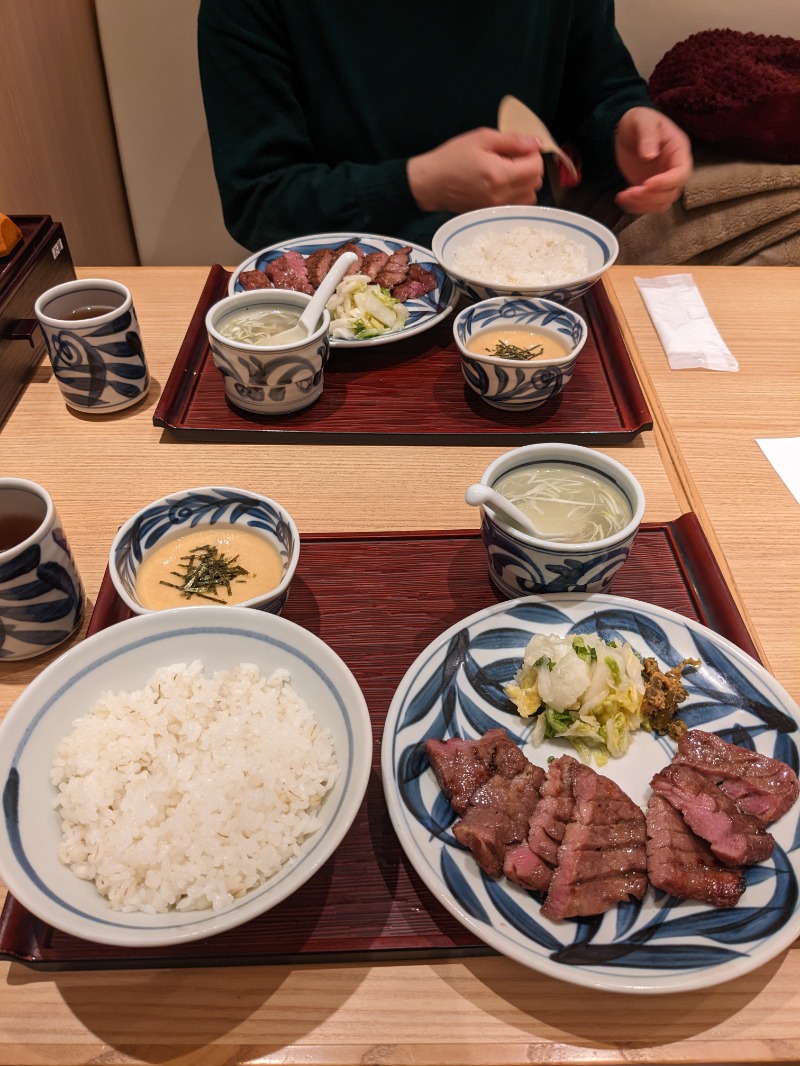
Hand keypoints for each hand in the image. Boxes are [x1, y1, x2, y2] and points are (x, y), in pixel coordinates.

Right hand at [407, 127, 544, 213]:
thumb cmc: (452, 157)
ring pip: (529, 197)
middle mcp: (502, 196)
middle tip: (513, 158)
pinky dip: (517, 194)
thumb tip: (536, 143)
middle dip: (530, 167)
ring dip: (525, 183)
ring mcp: (498, 208)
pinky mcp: (493, 214)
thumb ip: (512, 140)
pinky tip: (502, 185)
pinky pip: (517, 206)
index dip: (532, 154)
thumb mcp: (482, 138)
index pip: (536, 167)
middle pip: (536, 183)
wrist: (431, 184)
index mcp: (500, 175)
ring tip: (508, 172)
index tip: (521, 148)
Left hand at [614, 107, 692, 213]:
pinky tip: (621, 199)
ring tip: (624, 196)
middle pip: (672, 192)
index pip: (682, 173)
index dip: (667, 182)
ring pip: (661, 203)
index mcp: (678, 151)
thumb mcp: (643, 121)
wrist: (627, 131)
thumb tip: (650, 155)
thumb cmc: (639, 120)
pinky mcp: (649, 190)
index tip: (648, 183)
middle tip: (631, 192)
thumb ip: (648, 135)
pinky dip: (635, 207)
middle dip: (651, 196)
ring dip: (643, 205)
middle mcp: (674, 169)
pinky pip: (647, 205)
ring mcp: (662, 181)